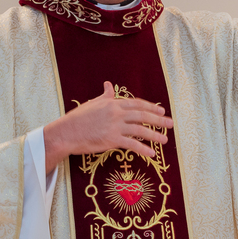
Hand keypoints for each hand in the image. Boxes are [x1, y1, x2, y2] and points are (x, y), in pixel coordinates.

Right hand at [43, 81, 173, 172]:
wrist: (67, 132)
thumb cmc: (78, 118)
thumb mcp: (93, 103)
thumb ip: (105, 96)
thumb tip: (108, 85)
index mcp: (113, 103)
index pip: (137, 104)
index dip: (151, 107)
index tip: (161, 111)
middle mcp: (116, 113)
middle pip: (143, 115)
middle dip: (159, 120)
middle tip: (171, 124)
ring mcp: (115, 126)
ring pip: (140, 130)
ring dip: (155, 135)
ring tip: (164, 140)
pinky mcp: (112, 140)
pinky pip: (132, 144)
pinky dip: (143, 149)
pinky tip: (152, 154)